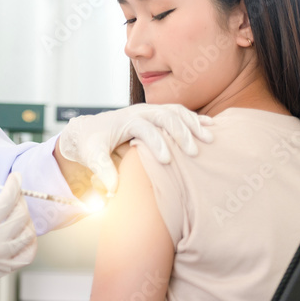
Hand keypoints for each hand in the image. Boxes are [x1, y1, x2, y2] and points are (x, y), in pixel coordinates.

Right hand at [0, 170, 35, 300]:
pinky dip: (30, 242)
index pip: (7, 202)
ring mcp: (1, 260)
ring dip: (26, 219)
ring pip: (28, 235)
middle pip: (21, 216)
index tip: (15, 178)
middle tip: (13, 194)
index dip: (14, 186)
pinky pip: (27, 255)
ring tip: (15, 212)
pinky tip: (22, 234)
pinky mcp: (3, 270)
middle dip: (20, 200)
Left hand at [57, 104, 212, 194]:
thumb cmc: (91, 144)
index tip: (167, 161)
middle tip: (194, 152)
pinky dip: (194, 118)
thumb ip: (103, 171)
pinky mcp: (156, 114)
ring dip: (193, 123)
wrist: (88, 130)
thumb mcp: (92, 157)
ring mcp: (149, 111)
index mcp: (125, 121)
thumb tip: (113, 189)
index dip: (156, 143)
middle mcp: (139, 112)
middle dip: (180, 133)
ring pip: (175, 111)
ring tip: (209, 138)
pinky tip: (211, 126)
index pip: (144, 128)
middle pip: (164, 115)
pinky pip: (178, 112)